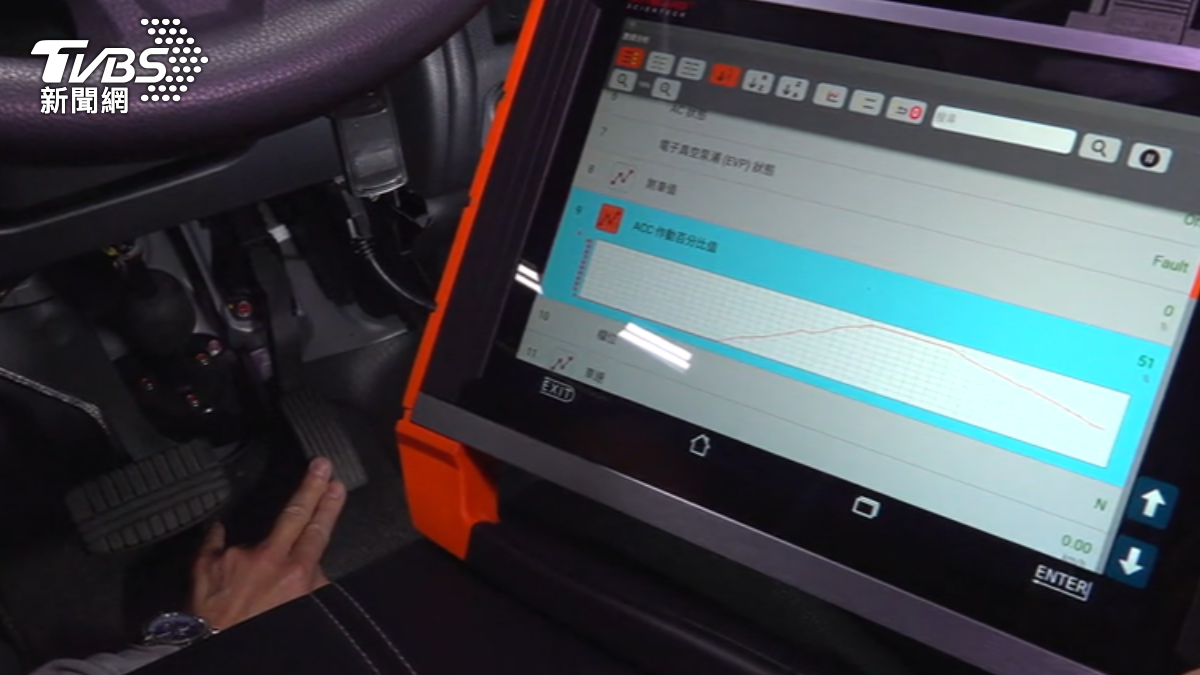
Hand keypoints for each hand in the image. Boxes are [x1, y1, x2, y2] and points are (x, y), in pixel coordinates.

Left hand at [189, 457, 346, 629]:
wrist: (212, 650)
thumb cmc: (260, 632)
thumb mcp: (300, 610)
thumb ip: (311, 585)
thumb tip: (315, 568)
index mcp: (295, 572)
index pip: (318, 530)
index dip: (329, 506)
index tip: (336, 485)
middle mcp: (267, 558)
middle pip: (295, 514)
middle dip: (310, 487)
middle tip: (320, 464)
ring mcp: (235, 556)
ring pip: (254, 541)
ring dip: (257, 554)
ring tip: (252, 580)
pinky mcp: (205, 562)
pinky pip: (214, 541)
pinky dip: (219, 539)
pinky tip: (221, 529)